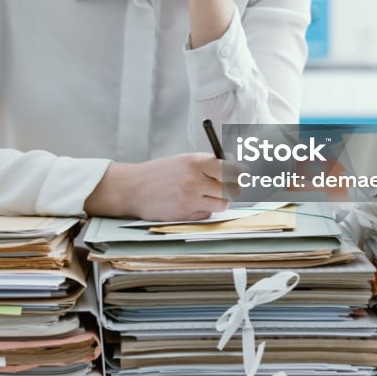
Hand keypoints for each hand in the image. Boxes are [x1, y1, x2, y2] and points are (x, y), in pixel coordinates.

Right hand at [85, 153, 242, 220]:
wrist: (132, 188)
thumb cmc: (159, 172)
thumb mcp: (183, 160)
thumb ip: (206, 163)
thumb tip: (234, 167)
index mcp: (195, 162)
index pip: (230, 168)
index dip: (240, 172)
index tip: (244, 173)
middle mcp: (194, 180)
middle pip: (230, 189)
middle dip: (230, 188)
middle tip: (226, 186)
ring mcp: (190, 199)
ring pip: (221, 204)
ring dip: (218, 201)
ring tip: (205, 195)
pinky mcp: (185, 215)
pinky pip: (206, 215)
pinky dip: (203, 210)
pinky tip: (189, 204)